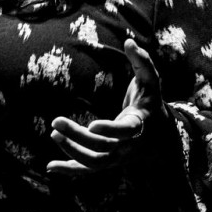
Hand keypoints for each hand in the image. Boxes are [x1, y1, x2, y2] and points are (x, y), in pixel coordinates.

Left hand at [46, 39, 164, 176]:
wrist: (161, 138)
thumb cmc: (150, 103)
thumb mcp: (151, 82)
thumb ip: (143, 61)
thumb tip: (130, 41)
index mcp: (139, 124)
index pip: (126, 131)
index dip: (111, 129)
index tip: (93, 125)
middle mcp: (128, 145)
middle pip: (103, 147)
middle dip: (79, 137)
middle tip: (56, 121)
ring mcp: (118, 157)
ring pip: (95, 162)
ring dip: (72, 151)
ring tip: (54, 133)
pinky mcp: (108, 162)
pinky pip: (88, 171)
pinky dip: (70, 170)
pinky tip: (50, 167)